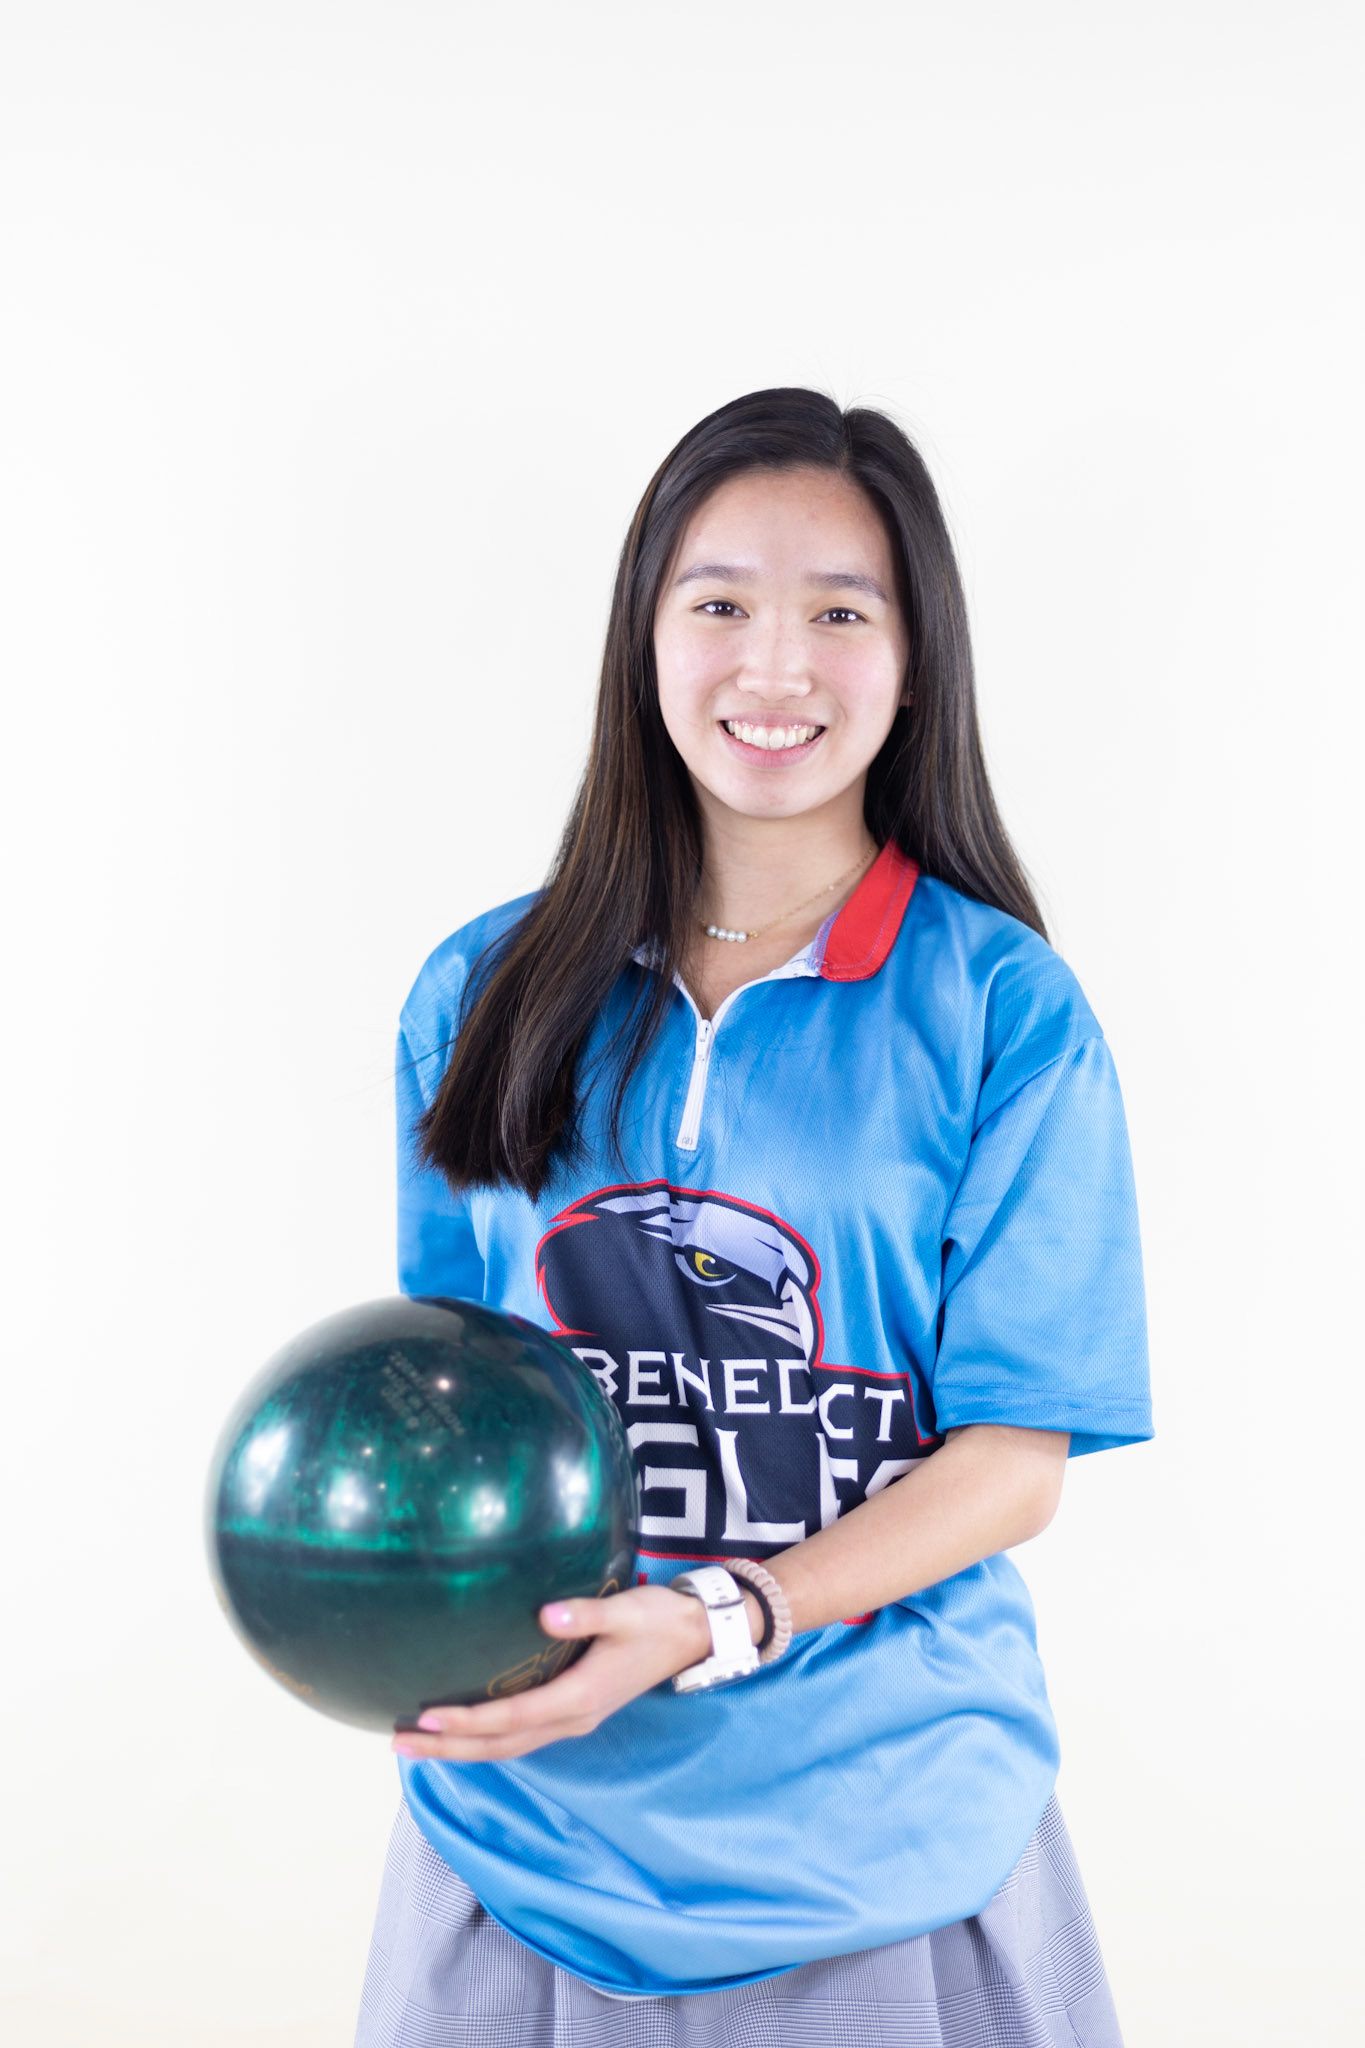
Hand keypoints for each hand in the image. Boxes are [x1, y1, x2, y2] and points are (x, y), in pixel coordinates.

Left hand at [389, 1584, 716, 1763]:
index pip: (511, 1718)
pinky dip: (485, 1737)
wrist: (696, 1635)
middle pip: (500, 1746)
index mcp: (579, 1699)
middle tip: (397, 1743)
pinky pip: (521, 1735)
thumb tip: (544, 1614)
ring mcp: (574, 1719)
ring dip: (461, 1749)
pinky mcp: (575, 1710)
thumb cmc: (659, 1619)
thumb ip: (584, 1614)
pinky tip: (463, 1727)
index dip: (468, 1721)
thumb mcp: (627, 1611)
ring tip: (415, 1742)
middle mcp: (572, 1719)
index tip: (425, 1717)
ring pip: (508, 1746)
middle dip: (448, 1749)